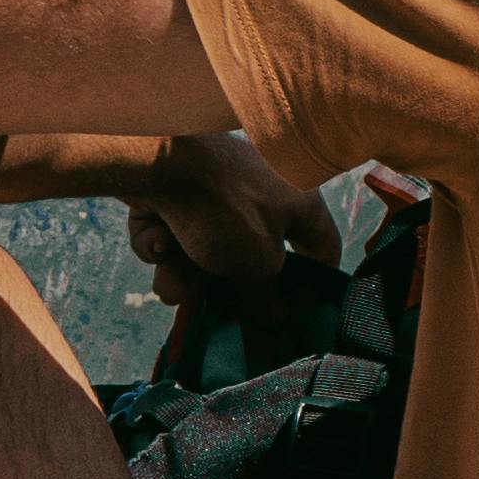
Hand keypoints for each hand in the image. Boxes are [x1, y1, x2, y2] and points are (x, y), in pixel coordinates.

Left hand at [125, 131, 337, 296]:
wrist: (160, 160)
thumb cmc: (227, 211)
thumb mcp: (256, 266)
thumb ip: (266, 296)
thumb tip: (276, 318)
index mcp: (299, 202)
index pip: (323, 248)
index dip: (315, 285)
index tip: (299, 314)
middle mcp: (263, 190)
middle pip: (250, 255)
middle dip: (222, 286)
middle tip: (206, 309)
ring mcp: (218, 184)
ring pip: (204, 245)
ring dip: (184, 270)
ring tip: (168, 284)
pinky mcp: (176, 184)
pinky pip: (175, 226)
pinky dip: (163, 239)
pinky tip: (155, 237)